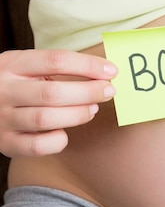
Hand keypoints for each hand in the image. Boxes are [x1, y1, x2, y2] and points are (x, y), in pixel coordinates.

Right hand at [0, 49, 117, 156]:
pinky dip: (58, 140)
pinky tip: (65, 132)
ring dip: (78, 114)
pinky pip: (38, 146)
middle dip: (88, 92)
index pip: (55, 60)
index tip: (111, 71)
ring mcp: (2, 118)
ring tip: (92, 109)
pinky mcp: (5, 143)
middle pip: (52, 92)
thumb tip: (106, 74)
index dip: (88, 66)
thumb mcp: (28, 67)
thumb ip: (60, 68)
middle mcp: (3, 91)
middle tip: (109, 91)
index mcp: (11, 65)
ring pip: (45, 119)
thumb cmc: (18, 84)